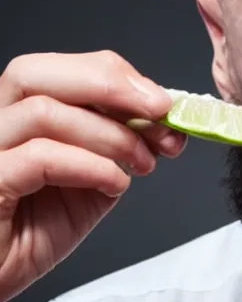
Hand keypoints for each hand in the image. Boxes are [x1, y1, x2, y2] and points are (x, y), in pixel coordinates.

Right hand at [0, 50, 186, 301]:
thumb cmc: (34, 231)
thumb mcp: (90, 181)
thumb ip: (117, 148)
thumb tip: (163, 124)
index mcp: (17, 114)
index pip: (63, 70)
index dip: (118, 79)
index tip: (164, 103)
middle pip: (37, 72)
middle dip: (111, 86)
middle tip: (159, 110)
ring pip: (43, 112)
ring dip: (112, 135)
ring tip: (143, 163)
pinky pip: (39, 157)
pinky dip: (91, 166)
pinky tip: (115, 183)